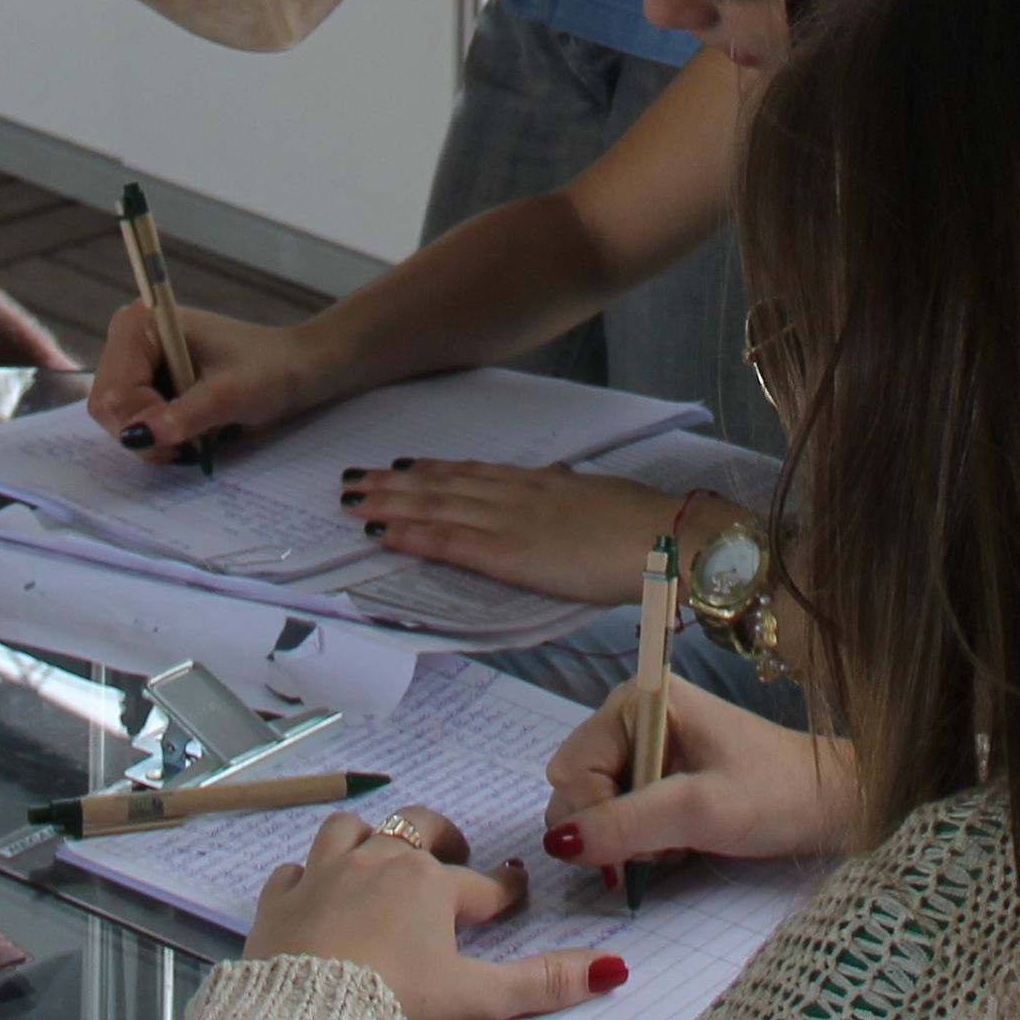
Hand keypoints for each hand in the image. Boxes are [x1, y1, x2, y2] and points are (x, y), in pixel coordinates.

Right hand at [86, 301, 325, 461]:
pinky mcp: (144, 381)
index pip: (115, 392)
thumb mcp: (231, 395)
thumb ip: (186, 415)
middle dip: (148, 434)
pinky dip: (159, 436)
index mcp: (140, 326)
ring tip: (197, 432)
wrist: (292, 368)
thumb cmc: (269, 370)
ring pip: (118, 421)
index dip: (145, 422)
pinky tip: (190, 428)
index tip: (187, 435)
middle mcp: (128, 340)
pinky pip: (133, 422)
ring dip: (155, 438)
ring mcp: (134, 362)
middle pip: (109, 408)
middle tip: (193, 441)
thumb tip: (141, 436)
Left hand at [243, 806, 620, 1019]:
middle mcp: (375, 863)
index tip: (516, 890)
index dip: (504, 889)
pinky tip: (316, 889)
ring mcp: (321, 877)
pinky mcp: (279, 901)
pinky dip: (309, 875)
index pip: (481, 883)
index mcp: (429, 883)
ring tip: (381, 854)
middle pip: (415, 829)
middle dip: (440, 837)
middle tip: (454, 855)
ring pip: (349, 831)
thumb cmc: (398, 1003)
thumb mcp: (478, 998)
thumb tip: (613, 967)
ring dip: (369, 838)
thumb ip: (543, 982)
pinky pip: (294, 870)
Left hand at [340, 461, 694, 605]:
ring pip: (434, 505)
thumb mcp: (603, 495)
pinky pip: (447, 540)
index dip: (432, 470)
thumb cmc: (645, 524)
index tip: (400, 466)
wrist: (665, 539)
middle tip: (353, 478)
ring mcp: (508, 520)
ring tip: (353, 499)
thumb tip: (560, 475)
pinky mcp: (507, 553)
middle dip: (393, 482)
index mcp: (540, 483)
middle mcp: (515, 494)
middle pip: (441, 484)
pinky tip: (383, 532)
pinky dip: (410, 533)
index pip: (473, 472)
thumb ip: (573, 487)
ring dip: (389, 502)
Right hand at [543, 684, 855, 872]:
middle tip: (659, 849)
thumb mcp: (701, 811)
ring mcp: (644, 746)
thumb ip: (627, 824)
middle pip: (575, 786)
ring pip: (595, 808)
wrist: (831, 806)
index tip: (630, 856)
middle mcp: (632, 716)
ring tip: (674, 845)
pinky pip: (619, 816)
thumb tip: (557, 842)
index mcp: (638, 701)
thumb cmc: (776, 796)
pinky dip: (640, 841)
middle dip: (607, 829)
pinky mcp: (657, 775)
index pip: (573, 767)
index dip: (591, 816)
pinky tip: (678, 843)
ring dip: (625, 840)